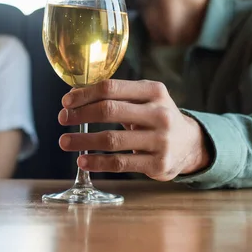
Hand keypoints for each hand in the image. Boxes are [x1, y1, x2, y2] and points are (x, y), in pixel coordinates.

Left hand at [57, 80, 211, 180]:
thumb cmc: (156, 117)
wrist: (190, 143)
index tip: (66, 101)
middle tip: (61, 119)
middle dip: (80, 115)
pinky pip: (120, 163)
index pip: (111, 88)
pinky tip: (82, 161)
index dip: (85, 94)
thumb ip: (117, 95)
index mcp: (154, 91)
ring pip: (111, 139)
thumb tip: (74, 95)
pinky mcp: (158, 164)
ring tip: (64, 142)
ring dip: (83, 141)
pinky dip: (97, 162)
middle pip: (110, 111)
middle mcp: (159, 113)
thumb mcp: (145, 99)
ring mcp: (160, 140)